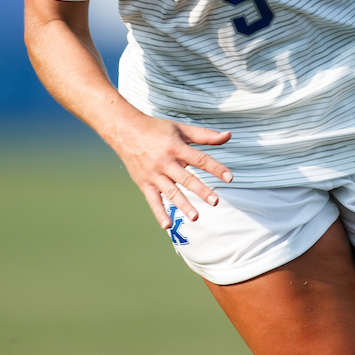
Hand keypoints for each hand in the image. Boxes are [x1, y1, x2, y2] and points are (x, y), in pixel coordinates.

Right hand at [116, 112, 232, 228]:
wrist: (125, 130)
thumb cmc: (157, 129)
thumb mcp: (181, 129)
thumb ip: (205, 135)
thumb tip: (229, 135)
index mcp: (176, 147)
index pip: (200, 159)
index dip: (216, 168)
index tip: (229, 178)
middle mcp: (165, 162)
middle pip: (186, 178)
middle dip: (201, 190)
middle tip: (215, 202)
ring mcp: (154, 174)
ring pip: (171, 192)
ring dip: (183, 205)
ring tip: (195, 217)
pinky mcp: (144, 183)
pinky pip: (153, 200)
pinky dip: (159, 212)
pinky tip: (167, 225)